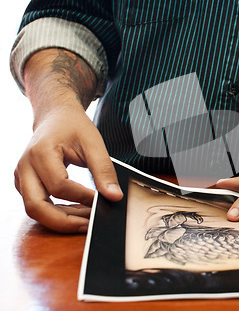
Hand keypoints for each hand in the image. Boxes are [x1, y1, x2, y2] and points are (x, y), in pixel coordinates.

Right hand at [14, 105, 122, 232]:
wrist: (56, 116)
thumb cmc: (73, 125)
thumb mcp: (93, 142)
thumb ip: (104, 170)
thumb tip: (114, 196)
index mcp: (40, 153)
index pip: (59, 186)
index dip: (82, 197)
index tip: (101, 201)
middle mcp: (25, 167)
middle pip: (36, 206)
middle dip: (63, 221)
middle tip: (89, 225)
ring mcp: (22, 177)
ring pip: (34, 209)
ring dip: (60, 219)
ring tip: (87, 220)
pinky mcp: (25, 183)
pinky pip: (38, 204)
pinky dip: (56, 212)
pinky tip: (78, 212)